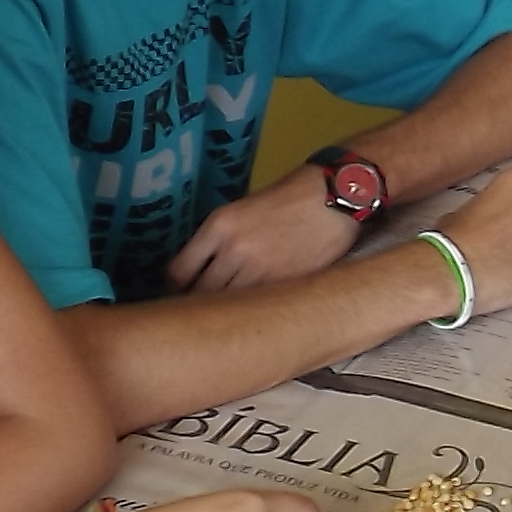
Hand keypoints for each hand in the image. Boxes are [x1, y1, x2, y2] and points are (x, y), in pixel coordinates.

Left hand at [171, 167, 361, 293]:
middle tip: (203, 311)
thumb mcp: (244, 209)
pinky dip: (254, 312)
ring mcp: (260, 269)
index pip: (179, 271)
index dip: (176, 288)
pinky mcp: (286, 284)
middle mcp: (234, 248)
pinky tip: (256, 312)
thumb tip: (203, 269)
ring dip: (227, 312)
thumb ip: (220, 238)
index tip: (181, 294)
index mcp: (219, 225)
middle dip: (199, 304)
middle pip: (200, 294)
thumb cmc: (292, 198)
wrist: (335, 196)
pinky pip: (258, 307)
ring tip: (230, 316)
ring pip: (228, 305)